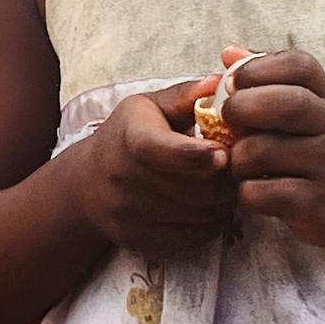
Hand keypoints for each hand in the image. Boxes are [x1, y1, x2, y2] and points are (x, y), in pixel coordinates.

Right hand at [79, 77, 235, 257]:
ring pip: (200, 215)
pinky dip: (211, 223)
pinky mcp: (141, 241)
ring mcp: (131, 214)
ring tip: (223, 183)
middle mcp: (126, 179)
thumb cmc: (128, 135)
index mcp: (131, 138)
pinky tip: (210, 205)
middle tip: (237, 166)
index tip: (222, 154)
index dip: (195, 155)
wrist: (86, 182)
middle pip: (195, 189)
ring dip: (223, 202)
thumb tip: (221, 83)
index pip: (162, 150)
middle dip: (225, 179)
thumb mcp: (148, 106)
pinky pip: (193, 239)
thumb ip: (185, 96)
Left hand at [223, 48, 324, 250]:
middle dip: (243, 106)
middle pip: (286, 104)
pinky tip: (253, 187)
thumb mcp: (310, 100)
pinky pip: (264, 193)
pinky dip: (246, 190)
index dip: (258, 67)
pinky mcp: (317, 204)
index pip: (298, 65)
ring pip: (264, 152)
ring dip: (238, 156)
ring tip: (240, 160)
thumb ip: (268, 76)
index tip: (233, 81)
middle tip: (227, 116)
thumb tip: (228, 52)